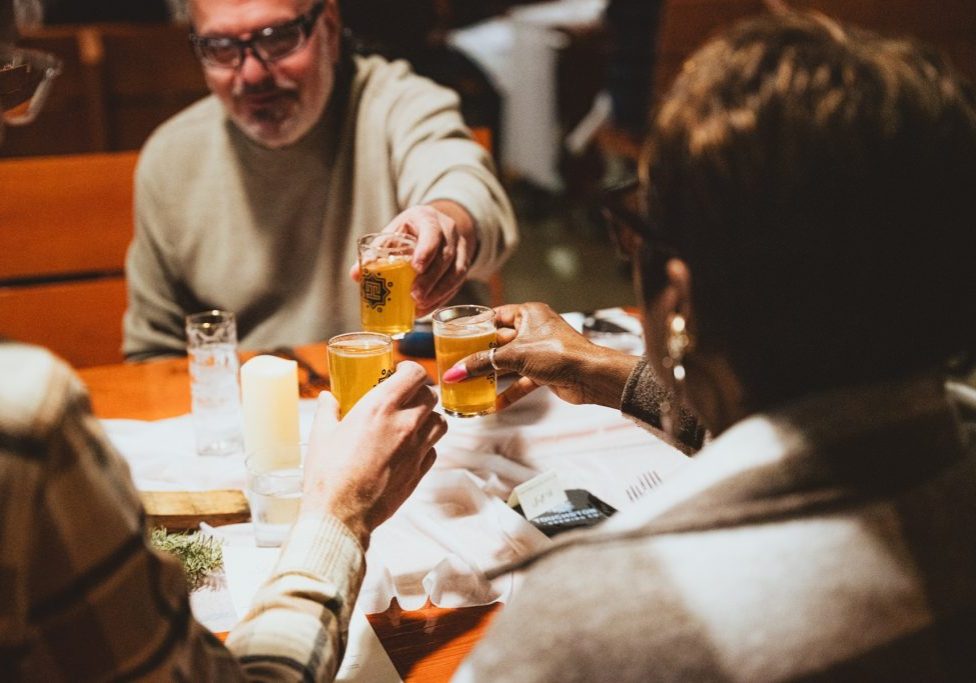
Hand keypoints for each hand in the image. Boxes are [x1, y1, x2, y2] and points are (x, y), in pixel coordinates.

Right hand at [301, 361, 446, 547]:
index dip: (410, 369)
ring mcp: (416, 449)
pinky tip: (409, 447)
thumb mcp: (321, 435)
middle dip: (420, 391)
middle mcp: (404, 424)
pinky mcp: (419, 472)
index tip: (400, 371)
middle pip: (431, 395)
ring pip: (440, 422)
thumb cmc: (328, 474)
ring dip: (429, 416)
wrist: (341, 514)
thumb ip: (328, 410)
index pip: (415, 374)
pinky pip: (434, 449)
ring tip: (413, 420)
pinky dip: (426, 444)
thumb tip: (328, 398)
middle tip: (406, 395)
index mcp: (380, 407)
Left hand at [349, 201, 477, 315]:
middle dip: (430, 279)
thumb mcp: (393, 233)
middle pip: (445, 256)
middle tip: (415, 297)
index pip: (432, 232)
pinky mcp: (464, 264)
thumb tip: (356, 275)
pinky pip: (458, 283)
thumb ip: (376, 252)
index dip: (426, 250)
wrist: (437, 227)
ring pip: (456, 271)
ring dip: (438, 292)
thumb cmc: (409, 232)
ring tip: (420, 307)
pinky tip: (427, 309)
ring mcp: (460, 247)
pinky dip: (442, 298)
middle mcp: (449, 231)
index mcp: (428, 218)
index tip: (416, 268)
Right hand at [441, 302, 640, 409]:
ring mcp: (539, 351)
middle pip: (499, 341)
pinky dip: (508, 391)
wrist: (591, 376)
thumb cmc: (559, 354)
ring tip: (468, 384)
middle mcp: (533, 329)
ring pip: (508, 362)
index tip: (456, 336)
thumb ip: (483, 363)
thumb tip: (455, 372)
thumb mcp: (515, 355)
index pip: (495, 316)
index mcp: (528, 313)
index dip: (475, 327)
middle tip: (457, 363)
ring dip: (492, 375)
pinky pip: (520, 380)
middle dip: (480, 354)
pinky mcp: (544, 371)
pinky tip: (492, 404)